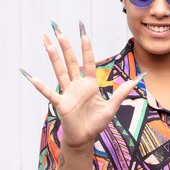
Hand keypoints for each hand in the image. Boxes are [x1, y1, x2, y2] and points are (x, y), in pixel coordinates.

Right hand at [20, 21, 144, 151]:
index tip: (84, 33)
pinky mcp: (61, 103)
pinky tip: (32, 77)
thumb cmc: (96, 122)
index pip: (88, 62)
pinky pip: (50, 93)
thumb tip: (136, 80)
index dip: (86, 48)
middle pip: (70, 61)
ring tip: (47, 43)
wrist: (85, 138)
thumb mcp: (112, 107)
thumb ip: (121, 93)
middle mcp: (77, 85)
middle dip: (65, 46)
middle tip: (58, 31)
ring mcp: (68, 93)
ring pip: (59, 71)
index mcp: (89, 84)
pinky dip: (41, 86)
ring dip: (53, 57)